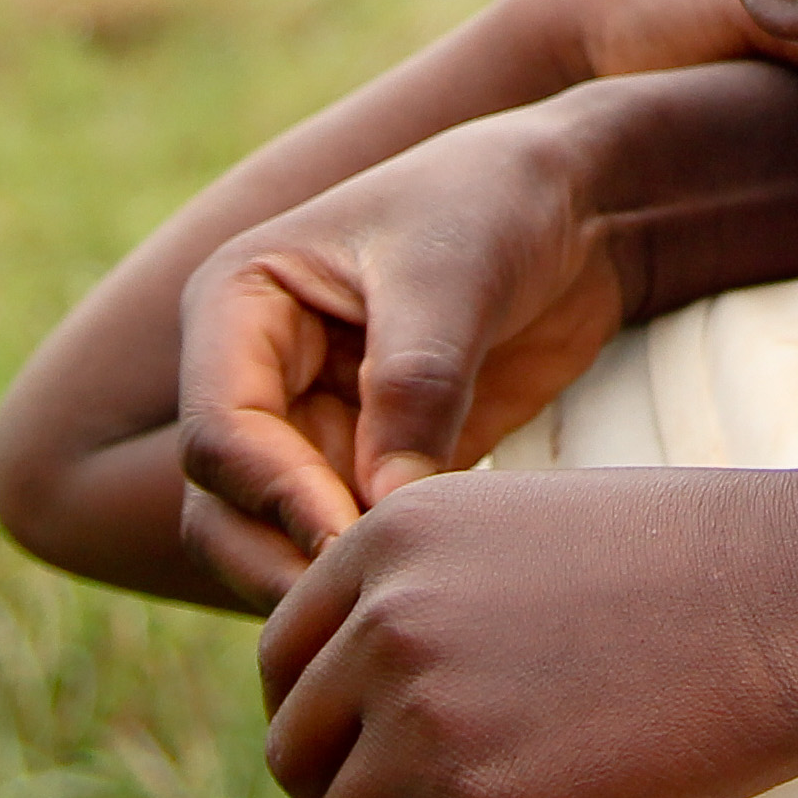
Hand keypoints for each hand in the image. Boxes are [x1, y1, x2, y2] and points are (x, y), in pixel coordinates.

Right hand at [177, 98, 635, 605]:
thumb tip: (384, 508)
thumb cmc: (496, 202)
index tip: (349, 536)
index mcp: (240, 307)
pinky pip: (349, 538)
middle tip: (370, 595)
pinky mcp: (371, 465)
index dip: (276, 495)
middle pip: (226, 507)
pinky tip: (437, 580)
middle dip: (285, 557)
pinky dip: (376, 567)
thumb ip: (415, 386)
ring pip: (277, 540)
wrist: (577, 205)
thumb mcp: (453, 274)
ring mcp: (309, 427)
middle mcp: (256, 376)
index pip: (221, 430)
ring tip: (407, 592)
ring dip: (327, 577)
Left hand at [249, 462, 797, 797]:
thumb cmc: (706, 561)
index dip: (339, 733)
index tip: (415, 765)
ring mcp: (430, 712)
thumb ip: (438, 597)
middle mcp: (388, 615)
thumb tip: (374, 709)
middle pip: (299, 760)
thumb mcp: (534, 532)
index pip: (285, 664)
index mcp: (394, 530)